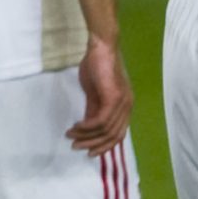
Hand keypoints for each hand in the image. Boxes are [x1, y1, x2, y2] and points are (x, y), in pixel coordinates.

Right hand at [68, 37, 131, 153]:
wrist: (101, 47)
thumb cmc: (97, 66)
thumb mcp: (94, 93)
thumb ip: (93, 110)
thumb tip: (87, 126)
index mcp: (124, 106)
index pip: (118, 134)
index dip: (103, 146)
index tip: (87, 151)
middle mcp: (127, 107)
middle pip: (113, 136)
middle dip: (94, 145)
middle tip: (75, 147)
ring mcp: (122, 103)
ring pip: (106, 130)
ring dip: (86, 136)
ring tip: (70, 136)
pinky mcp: (114, 97)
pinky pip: (101, 120)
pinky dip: (87, 127)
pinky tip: (76, 126)